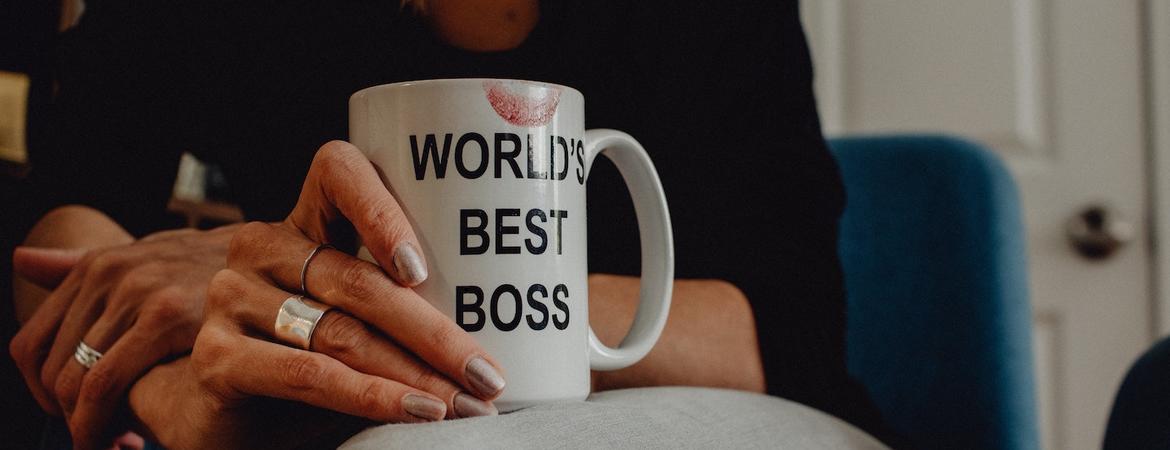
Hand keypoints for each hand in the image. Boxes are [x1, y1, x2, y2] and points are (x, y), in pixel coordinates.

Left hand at [8, 225, 236, 448]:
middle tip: (97, 440)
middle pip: (50, 368)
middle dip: (65, 418)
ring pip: (73, 382)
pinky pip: (105, 383)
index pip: (31, 344)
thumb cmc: (215, 269)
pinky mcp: (165, 315)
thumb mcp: (147, 257)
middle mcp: (110, 273)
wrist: (281, 260)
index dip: (41, 394)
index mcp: (98, 265)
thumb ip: (82, 265)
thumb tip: (19, 259)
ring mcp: (136, 292)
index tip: (69, 418)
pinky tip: (131, 441)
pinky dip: (101, 424)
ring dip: (85, 428)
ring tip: (115, 445)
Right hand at [132, 141, 504, 447]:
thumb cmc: (320, 359)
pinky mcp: (219, 356)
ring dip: (414, 375)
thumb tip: (509, 323)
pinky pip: (308, 374)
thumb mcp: (364, 320)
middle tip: (487, 374)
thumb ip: (410, 305)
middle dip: (435, 335)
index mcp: (305, 223)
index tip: (422, 267)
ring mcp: (233, 300)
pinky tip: (414, 411)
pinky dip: (371, 397)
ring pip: (342, 333)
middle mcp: (262, 250)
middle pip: (359, 281)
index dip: (380, 208)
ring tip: (465, 403)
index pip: (337, 173)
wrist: (236, 418)